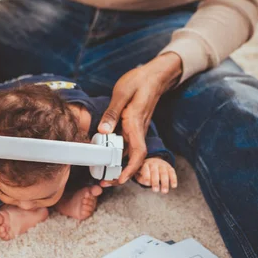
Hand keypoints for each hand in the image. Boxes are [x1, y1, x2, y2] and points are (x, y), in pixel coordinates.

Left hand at [98, 53, 181, 184]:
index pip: (137, 153)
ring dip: (118, 165)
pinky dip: (118, 153)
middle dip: (120, 174)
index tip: (119, 179)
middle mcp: (139, 130)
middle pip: (133, 159)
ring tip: (102, 174)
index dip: (130, 170)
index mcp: (135, 123)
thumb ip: (112, 113)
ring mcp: (138, 129)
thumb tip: (103, 131)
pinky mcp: (135, 127)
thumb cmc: (139, 81)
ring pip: (130, 153)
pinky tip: (107, 154)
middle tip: (104, 182)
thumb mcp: (122, 93)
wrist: (155, 75)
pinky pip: (128, 144)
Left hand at [135, 157, 177, 193]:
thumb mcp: (140, 174)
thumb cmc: (145, 171)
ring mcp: (162, 165)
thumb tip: (146, 182)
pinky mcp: (169, 168)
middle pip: (155, 171)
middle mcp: (154, 163)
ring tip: (164, 191)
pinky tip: (173, 186)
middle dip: (155, 181)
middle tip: (155, 190)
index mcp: (145, 164)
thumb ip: (141, 179)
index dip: (146, 176)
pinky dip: (173, 179)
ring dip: (165, 182)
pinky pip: (172, 173)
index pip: (145, 169)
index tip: (147, 183)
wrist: (154, 161)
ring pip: (164, 173)